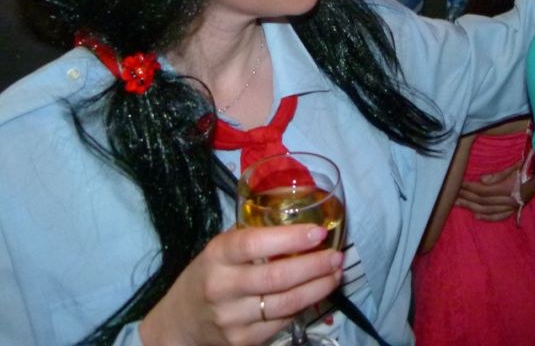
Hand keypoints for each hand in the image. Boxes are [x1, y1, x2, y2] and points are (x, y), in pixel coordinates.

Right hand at [139, 225, 342, 345]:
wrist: (179, 323)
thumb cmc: (209, 275)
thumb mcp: (220, 249)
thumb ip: (252, 236)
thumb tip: (301, 218)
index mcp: (217, 255)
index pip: (254, 244)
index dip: (290, 238)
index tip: (318, 232)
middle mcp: (222, 287)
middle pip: (277, 277)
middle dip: (314, 266)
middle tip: (337, 256)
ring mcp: (231, 318)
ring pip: (285, 304)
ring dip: (318, 288)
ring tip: (336, 274)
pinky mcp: (242, 341)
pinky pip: (282, 322)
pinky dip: (304, 306)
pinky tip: (316, 293)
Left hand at [456, 163, 534, 220]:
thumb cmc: (530, 168)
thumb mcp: (515, 167)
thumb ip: (498, 175)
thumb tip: (482, 180)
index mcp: (507, 189)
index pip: (483, 190)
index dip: (470, 188)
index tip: (459, 184)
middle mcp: (508, 200)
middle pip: (482, 201)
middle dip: (466, 197)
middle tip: (452, 195)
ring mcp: (511, 207)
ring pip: (487, 210)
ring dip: (471, 208)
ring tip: (458, 204)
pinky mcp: (514, 210)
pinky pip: (499, 216)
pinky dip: (487, 218)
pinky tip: (476, 216)